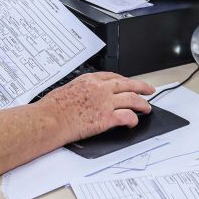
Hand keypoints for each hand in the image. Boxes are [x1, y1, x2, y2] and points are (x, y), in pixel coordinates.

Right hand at [39, 72, 155, 141]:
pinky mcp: (107, 118)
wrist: (50, 119)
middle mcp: (100, 88)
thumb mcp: (67, 89)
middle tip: (149, 90)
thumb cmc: (52, 108)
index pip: (113, 76)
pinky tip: (134, 122)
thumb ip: (81, 90)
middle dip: (142, 87)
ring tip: (147, 108)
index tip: (129, 83)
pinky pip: (127, 116)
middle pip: (128, 84)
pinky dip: (134, 119)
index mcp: (89, 79)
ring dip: (142, 103)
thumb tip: (84, 96)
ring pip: (132, 99)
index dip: (124, 80)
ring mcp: (105, 102)